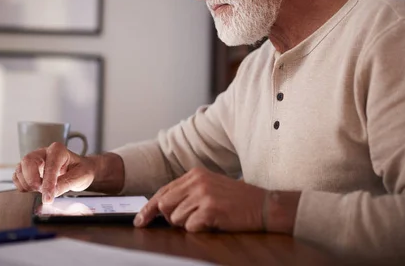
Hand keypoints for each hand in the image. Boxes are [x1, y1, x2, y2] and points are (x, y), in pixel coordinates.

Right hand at [13, 142, 94, 202]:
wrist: (79, 170)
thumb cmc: (81, 170)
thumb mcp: (80, 177)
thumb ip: (66, 183)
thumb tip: (53, 192)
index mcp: (58, 150)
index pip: (50, 165)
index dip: (48, 182)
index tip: (48, 198)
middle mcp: (43, 152)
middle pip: (28, 161)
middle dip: (31, 179)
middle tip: (40, 191)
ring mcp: (34, 160)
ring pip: (20, 169)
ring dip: (26, 184)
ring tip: (39, 191)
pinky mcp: (28, 169)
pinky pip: (17, 176)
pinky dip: (21, 185)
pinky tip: (32, 190)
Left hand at [134, 167, 265, 231]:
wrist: (264, 205)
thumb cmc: (236, 199)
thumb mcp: (209, 187)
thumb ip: (186, 193)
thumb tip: (160, 207)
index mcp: (194, 174)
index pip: (163, 191)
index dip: (149, 208)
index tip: (140, 220)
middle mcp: (196, 181)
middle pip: (164, 205)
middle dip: (171, 218)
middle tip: (190, 220)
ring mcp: (203, 194)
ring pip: (176, 219)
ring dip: (189, 224)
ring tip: (208, 218)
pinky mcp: (210, 209)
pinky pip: (191, 227)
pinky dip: (200, 229)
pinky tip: (214, 222)